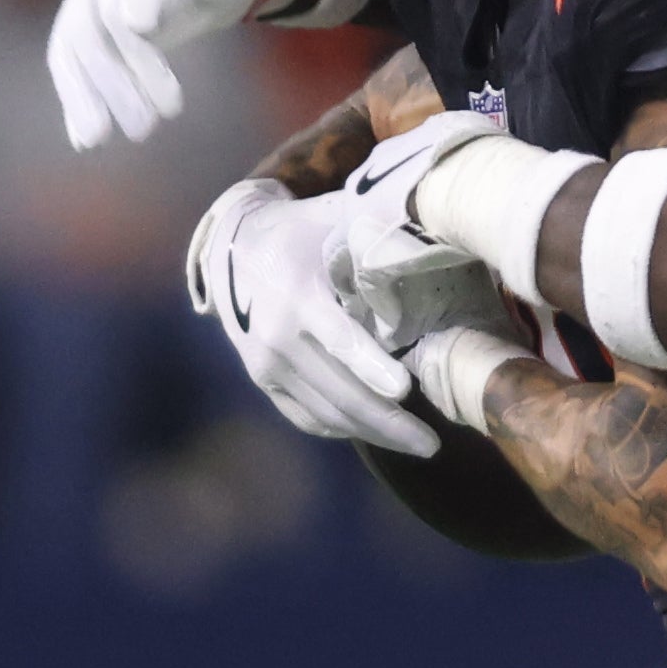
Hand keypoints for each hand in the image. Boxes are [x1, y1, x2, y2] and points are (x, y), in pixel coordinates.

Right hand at [48, 0, 284, 147]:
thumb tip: (133, 18)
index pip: (115, 13)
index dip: (138, 59)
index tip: (173, 105)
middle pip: (86, 35)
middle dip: (112, 87)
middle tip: (145, 131)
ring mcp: (84, 0)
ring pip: (70, 52)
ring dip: (83, 99)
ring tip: (100, 142)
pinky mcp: (88, 26)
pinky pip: (72, 64)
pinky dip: (75, 100)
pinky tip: (84, 140)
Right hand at [185, 179, 432, 452]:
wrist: (231, 248)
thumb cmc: (299, 232)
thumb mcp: (332, 223)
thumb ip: (374, 243)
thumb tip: (435, 249)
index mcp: (298, 297)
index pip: (341, 340)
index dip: (373, 367)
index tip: (406, 389)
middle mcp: (278, 339)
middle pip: (340, 393)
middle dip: (389, 423)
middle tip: (432, 444)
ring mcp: (266, 366)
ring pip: (327, 414)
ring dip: (373, 433)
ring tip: (416, 443)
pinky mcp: (262, 382)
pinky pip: (306, 417)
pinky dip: (342, 428)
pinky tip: (375, 432)